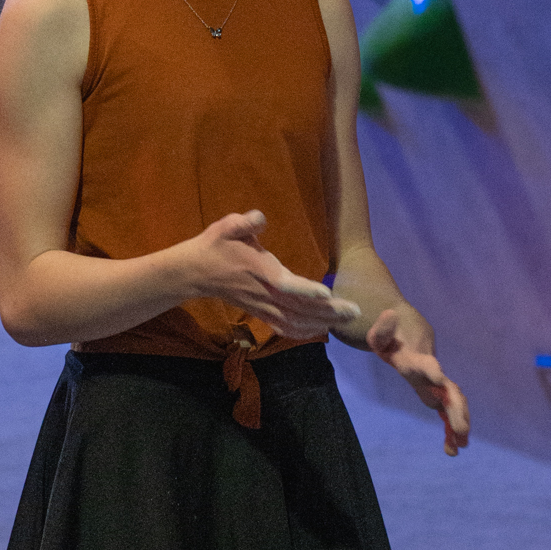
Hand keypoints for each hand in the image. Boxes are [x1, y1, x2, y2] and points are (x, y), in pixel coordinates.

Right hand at [174, 211, 361, 342]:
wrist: (195, 272)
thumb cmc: (216, 245)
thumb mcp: (228, 226)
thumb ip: (245, 222)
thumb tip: (259, 217)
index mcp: (260, 271)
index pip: (286, 285)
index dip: (306, 291)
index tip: (328, 294)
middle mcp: (264, 294)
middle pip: (299, 309)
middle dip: (328, 312)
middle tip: (355, 311)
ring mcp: (262, 307)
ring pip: (295, 322)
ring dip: (322, 323)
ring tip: (347, 320)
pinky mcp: (260, 313)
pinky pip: (284, 328)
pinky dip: (304, 332)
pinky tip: (321, 330)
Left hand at [366, 305, 470, 454]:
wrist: (408, 327)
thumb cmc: (391, 334)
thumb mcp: (379, 332)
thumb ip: (382, 329)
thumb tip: (388, 315)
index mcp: (417, 360)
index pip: (427, 365)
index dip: (433, 372)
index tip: (440, 381)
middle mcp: (431, 373)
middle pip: (449, 391)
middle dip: (457, 410)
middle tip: (462, 431)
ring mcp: (436, 383)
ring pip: (454, 402)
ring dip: (458, 423)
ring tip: (459, 447)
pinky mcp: (435, 391)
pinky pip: (447, 410)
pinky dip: (451, 427)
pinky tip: (453, 447)